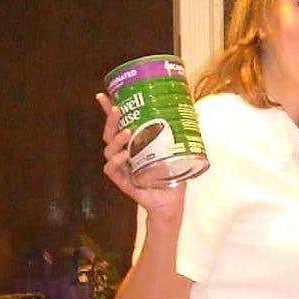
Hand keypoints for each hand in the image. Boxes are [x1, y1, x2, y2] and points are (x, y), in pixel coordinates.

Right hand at [98, 92, 186, 217]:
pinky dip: (116, 162)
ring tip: (127, 132)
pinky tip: (125, 155)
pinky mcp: (123, 182)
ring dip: (116, 140)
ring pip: (109, 151)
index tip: (103, 95)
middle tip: (116, 109)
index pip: (118, 125)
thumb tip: (195, 114)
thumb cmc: (172, 177)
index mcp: (134, 145)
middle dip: (110, 120)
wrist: (172, 203)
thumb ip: (183, 135)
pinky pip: (111, 170)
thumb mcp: (178, 153)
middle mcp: (124, 155)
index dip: (108, 111)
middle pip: (109, 134)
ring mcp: (122, 169)